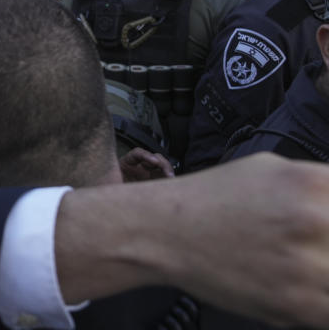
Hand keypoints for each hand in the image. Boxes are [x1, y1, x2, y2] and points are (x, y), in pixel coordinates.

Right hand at [57, 153, 328, 325]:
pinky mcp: (296, 304)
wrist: (162, 231)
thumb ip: (323, 186)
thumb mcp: (275, 171)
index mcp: (315, 182)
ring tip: (315, 267)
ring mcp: (308, 266)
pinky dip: (324, 300)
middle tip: (322, 252)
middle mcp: (316, 219)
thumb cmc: (216, 199)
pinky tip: (312, 289)